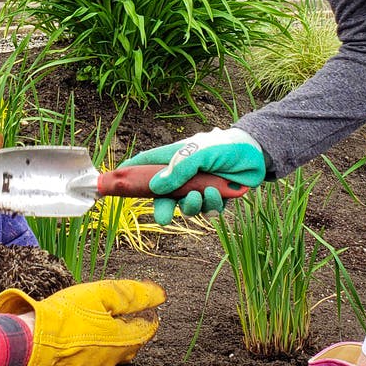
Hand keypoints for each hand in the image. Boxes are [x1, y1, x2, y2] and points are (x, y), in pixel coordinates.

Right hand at [0, 279, 164, 365]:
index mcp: (125, 340)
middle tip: (117, 306)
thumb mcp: (101, 294)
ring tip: (98, 316)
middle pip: (132, 339)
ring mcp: (99, 365)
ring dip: (112, 332)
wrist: (33, 341)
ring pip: (114, 348)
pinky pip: (97, 353)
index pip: (149, 326)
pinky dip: (96, 342)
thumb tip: (160, 294)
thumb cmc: (66, 317)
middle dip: (130, 322)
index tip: (141, 299)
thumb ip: (133, 293)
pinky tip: (83, 331)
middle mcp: (116, 358)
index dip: (148, 309)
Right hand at [122, 127, 265, 224]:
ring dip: (192, 205)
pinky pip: (205, 211)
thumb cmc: (224, 146)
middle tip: (164, 219)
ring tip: (203, 194)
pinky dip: (211, 205)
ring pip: (184, 207)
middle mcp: (180, 175)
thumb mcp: (200, 152)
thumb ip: (179, 169)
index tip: (110, 184)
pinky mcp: (213, 199)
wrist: (255, 155)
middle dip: (162, 209)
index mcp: (171, 159)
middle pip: (161, 197)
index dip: (127, 175)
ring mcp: (196, 188)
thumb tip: (157, 188)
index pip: (142, 166)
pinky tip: (219, 192)